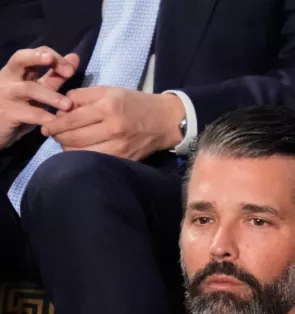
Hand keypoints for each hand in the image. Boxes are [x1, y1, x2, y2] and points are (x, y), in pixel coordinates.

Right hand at [0, 47, 78, 148]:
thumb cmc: (19, 106)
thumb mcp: (38, 89)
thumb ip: (55, 75)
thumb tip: (74, 57)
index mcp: (18, 69)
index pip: (35, 52)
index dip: (54, 57)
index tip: (70, 70)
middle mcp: (9, 78)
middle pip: (20, 59)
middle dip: (38, 58)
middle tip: (64, 69)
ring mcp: (7, 95)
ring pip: (28, 89)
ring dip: (51, 96)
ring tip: (68, 105)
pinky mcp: (8, 113)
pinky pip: (29, 114)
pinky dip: (45, 118)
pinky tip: (58, 122)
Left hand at [42, 87, 184, 160]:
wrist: (165, 121)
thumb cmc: (135, 103)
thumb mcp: (109, 90)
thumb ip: (82, 96)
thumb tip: (60, 107)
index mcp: (109, 107)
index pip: (71, 119)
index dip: (54, 124)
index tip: (46, 125)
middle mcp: (113, 128)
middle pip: (72, 137)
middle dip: (57, 136)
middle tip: (53, 133)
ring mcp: (119, 146)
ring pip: (80, 152)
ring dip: (67, 146)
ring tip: (66, 140)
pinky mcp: (123, 159)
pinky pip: (93, 160)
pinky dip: (81, 155)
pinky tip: (80, 149)